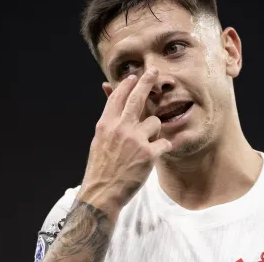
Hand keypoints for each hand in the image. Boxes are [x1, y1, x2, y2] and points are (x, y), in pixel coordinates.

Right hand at [76, 67, 171, 219]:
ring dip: (154, 132)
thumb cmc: (101, 169)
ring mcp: (135, 140)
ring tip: (145, 147)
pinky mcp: (148, 153)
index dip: (126, 86)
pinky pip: (164, 143)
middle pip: (137, 98)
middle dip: (146, 81)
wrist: (101, 193)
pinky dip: (163, 148)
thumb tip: (110, 111)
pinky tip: (155, 156)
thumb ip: (109, 124)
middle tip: (154, 71)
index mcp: (106, 125)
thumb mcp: (99, 142)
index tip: (133, 77)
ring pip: (155, 122)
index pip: (117, 98)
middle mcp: (120, 128)